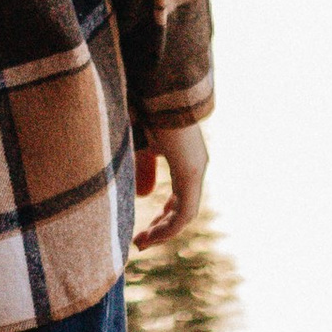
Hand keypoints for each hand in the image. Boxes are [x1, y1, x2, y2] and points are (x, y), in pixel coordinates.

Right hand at [135, 117, 207, 246]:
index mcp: (183, 157)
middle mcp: (194, 165)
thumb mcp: (136, 142)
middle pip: (183, 210)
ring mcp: (195, 168)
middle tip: (140, 243)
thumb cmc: (143, 106)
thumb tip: (142, 196)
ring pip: (185, 215)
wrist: (156, 87)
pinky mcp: (190, 171)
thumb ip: (140, 168)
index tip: (142, 232)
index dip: (162, 218)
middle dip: (161, 230)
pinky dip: (169, 228)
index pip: (179, 198)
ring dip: (163, 233)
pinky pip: (185, 212)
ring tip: (142, 244)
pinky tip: (152, 237)